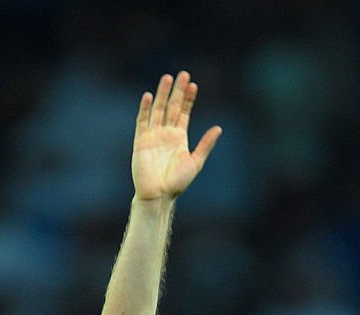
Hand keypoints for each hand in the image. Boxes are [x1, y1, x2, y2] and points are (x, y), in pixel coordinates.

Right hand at [132, 71, 221, 200]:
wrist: (158, 195)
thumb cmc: (177, 183)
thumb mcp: (195, 162)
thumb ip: (205, 145)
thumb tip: (219, 128)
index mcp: (179, 138)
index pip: (184, 113)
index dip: (188, 99)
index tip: (193, 85)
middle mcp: (166, 134)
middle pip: (172, 107)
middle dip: (177, 91)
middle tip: (182, 74)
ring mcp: (152, 136)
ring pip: (158, 110)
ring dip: (163, 95)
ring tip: (167, 78)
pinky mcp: (140, 141)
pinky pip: (142, 121)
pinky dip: (145, 109)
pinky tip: (149, 96)